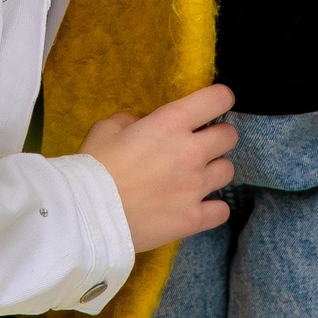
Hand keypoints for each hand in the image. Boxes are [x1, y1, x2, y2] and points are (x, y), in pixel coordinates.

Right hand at [80, 83, 237, 251]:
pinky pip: (222, 210)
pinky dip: (212, 208)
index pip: (218, 98)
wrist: (88, 215)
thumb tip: (141, 125)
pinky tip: (198, 207)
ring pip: (228, 170)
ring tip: (196, 177)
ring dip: (214, 170)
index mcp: (171, 122)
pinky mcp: (194, 218)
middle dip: (218, 136)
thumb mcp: (106, 129)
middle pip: (229, 136)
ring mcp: (196, 187)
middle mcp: (192, 151)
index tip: (213, 105)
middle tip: (200, 144)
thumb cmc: (94, 167)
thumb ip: (130, 121)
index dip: (219, 99)